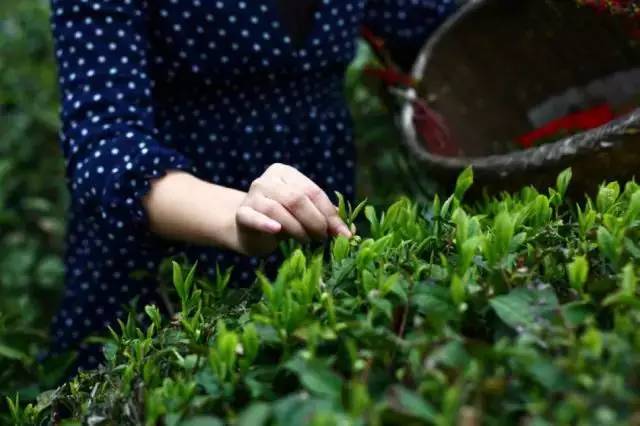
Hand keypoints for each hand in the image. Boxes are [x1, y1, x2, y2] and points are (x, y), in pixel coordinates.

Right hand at [233, 163, 351, 255]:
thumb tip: (351, 233)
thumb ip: (325, 218)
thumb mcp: (305, 215)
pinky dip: (266, 224)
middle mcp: (267, 180)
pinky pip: (254, 217)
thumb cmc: (282, 220)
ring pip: (278, 209)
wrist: (248, 230)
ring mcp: (252, 195)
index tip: (344, 234)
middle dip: (315, 221)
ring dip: (297, 228)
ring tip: (306, 240)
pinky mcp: (242, 213)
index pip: (312, 191)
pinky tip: (276, 231)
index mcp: (285, 174)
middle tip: (322, 238)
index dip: (330, 214)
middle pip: (296, 199)